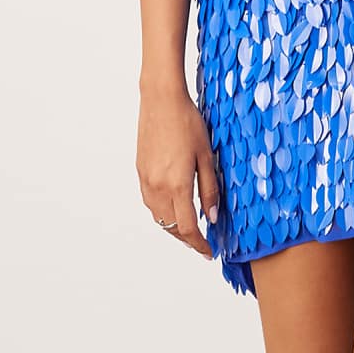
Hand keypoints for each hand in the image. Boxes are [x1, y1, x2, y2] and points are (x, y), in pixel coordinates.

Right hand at [137, 86, 220, 261]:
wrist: (161, 100)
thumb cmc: (187, 123)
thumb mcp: (207, 156)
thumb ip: (210, 190)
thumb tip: (213, 217)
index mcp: (177, 185)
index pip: (188, 228)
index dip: (199, 244)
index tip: (209, 252)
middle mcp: (157, 187)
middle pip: (171, 227)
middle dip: (187, 239)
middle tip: (202, 244)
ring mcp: (146, 180)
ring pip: (158, 217)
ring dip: (173, 227)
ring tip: (189, 230)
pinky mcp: (140, 172)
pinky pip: (150, 202)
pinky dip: (162, 213)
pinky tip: (173, 208)